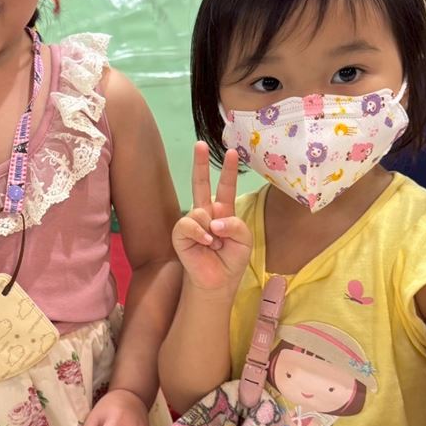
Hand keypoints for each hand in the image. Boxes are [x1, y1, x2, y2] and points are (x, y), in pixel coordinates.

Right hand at [172, 143, 251, 290]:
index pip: (226, 187)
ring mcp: (192, 222)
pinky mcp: (180, 234)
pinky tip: (205, 243)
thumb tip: (214, 220)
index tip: (232, 152)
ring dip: (211, 228)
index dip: (229, 171)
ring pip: (200, 210)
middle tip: (199, 144)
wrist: (218, 282)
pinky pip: (188, 223)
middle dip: (200, 164)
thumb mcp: (244, 240)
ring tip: (215, 244)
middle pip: (201, 184)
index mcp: (223, 212)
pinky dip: (199, 233)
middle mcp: (206, 213)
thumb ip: (235, 225)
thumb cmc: (231, 260)